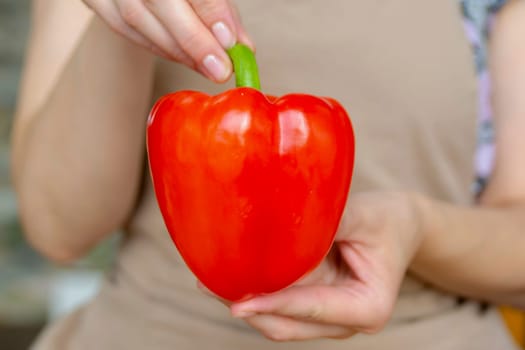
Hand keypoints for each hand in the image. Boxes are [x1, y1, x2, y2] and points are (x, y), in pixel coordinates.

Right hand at [83, 0, 252, 81]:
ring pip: (136, 20)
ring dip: (176, 51)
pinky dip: (156, 45)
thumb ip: (218, 6)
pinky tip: (181, 57)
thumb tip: (240, 46)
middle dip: (193, 41)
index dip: (209, 11)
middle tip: (219, 69)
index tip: (230, 41)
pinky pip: (121, 27)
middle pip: (157, 1)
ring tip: (207, 67)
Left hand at [228, 192, 423, 340]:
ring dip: (245, 303)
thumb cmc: (387, 220)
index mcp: (368, 306)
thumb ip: (326, 223)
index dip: (275, 305)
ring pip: (278, 321)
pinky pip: (279, 305)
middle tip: (209, 286)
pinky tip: (226, 275)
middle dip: (250, 308)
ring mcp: (327, 316)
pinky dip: (255, 293)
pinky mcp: (313, 302)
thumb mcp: (364, 216)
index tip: (239, 304)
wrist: (399, 226)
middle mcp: (346, 321)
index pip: (313, 309)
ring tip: (207, 281)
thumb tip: (278, 224)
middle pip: (288, 325)